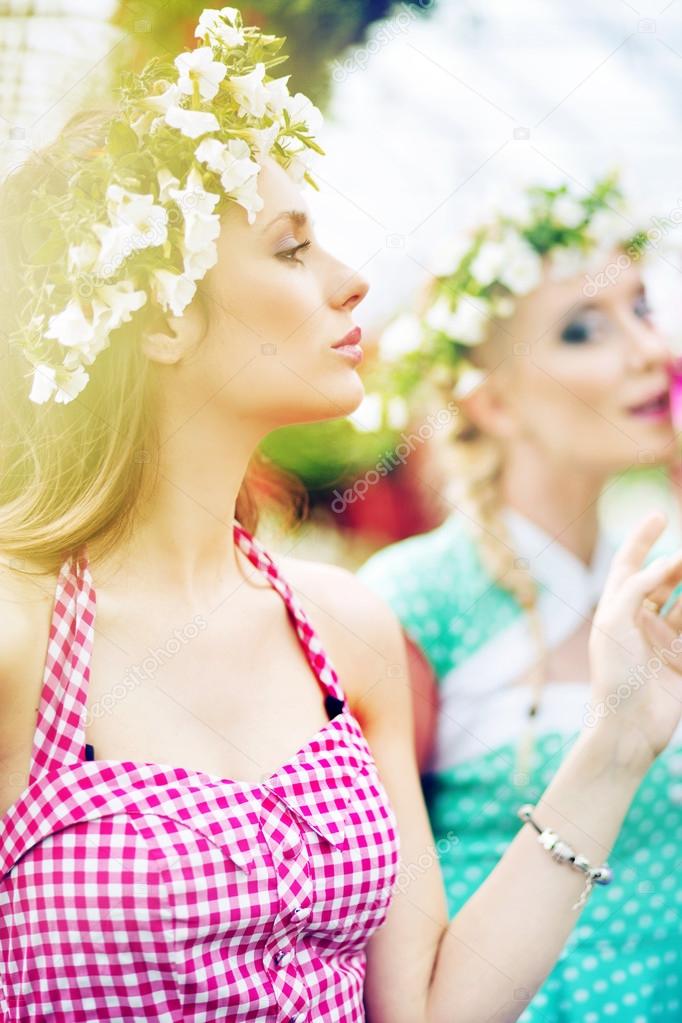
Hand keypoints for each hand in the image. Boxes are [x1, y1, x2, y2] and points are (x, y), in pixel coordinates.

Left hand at [587, 510, 681, 764]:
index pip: (629, 564)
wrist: (628, 727)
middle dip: (678, 564)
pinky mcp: (681, 661)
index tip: (660, 515)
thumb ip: (639, 586)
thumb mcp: (614, 621)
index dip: (643, 538)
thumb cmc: (612, 674)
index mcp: (615, 610)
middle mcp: (638, 622)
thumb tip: (668, 562)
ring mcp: (662, 641)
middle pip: (663, 581)